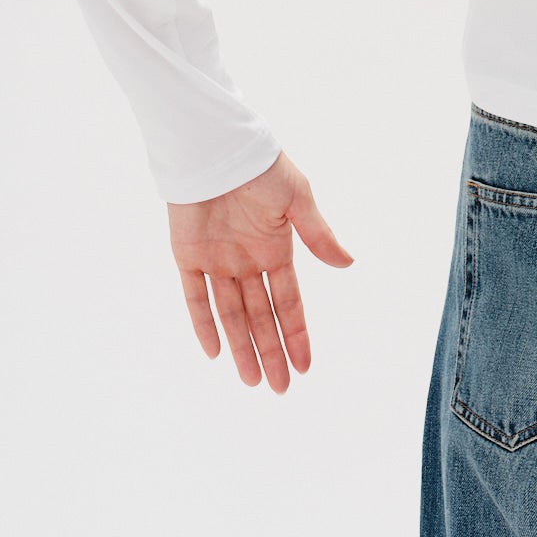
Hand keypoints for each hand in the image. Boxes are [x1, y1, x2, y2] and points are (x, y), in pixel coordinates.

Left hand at [167, 151, 353, 390]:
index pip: (289, 302)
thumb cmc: (262, 167)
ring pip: (231, 315)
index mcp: (277, 249)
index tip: (305, 366)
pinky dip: (203, 324)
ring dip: (241, 347)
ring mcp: (218, 262)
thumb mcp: (298, 200)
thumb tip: (349, 264)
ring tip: (253, 380)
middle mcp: (248, 262)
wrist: (216, 147)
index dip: (297, 334)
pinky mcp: (187, 256)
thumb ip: (318, 235)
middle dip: (272, 352)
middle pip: (261, 317)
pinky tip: (214, 352)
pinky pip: (194, 298)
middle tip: (280, 389)